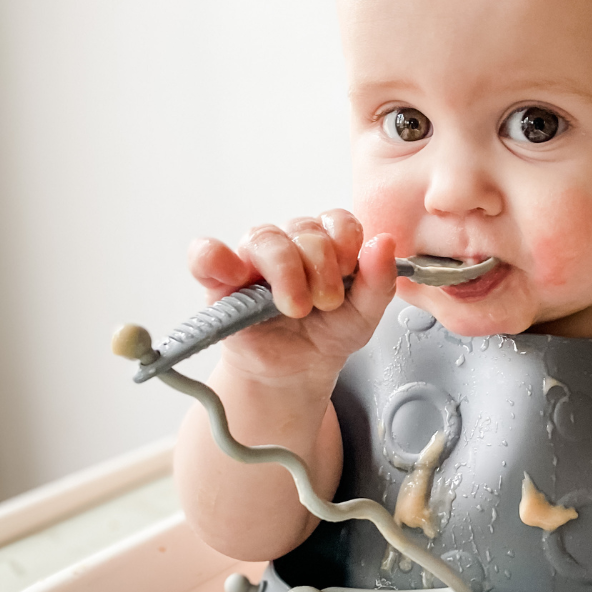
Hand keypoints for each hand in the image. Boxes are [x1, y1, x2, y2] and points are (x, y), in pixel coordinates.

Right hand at [187, 209, 396, 385]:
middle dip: (320, 269)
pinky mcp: (220, 281)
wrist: (297, 372)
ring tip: (294, 306)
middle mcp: (289, 244)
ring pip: (264, 238)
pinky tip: (234, 276)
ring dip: (285, 272)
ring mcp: (253, 260)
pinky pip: (206, 255)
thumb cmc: (328, 335)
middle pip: (303, 230)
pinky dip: (214, 258)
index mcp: (326, 244)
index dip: (345, 242)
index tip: (348, 273)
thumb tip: (385, 242)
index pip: (336, 220)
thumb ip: (379, 281)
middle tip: (325, 303)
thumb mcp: (365, 315)